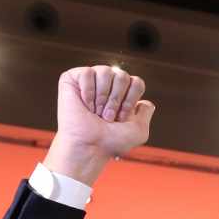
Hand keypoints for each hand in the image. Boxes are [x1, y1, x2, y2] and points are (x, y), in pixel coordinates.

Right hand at [43, 66, 153, 186]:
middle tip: (106, 117)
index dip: (130, 100)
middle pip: (122, 75)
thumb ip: (146, 113)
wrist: (88, 146)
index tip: (122, 118)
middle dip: (116, 99)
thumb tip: (146, 102)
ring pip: (105, 71)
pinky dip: (88, 91)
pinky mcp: (72, 79)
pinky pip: (87, 72)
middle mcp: (107, 85)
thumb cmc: (111, 142)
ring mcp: (90, 81)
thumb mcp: (139, 131)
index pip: (137, 82)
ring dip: (102, 96)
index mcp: (123, 94)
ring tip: (95, 112)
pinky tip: (85, 105)